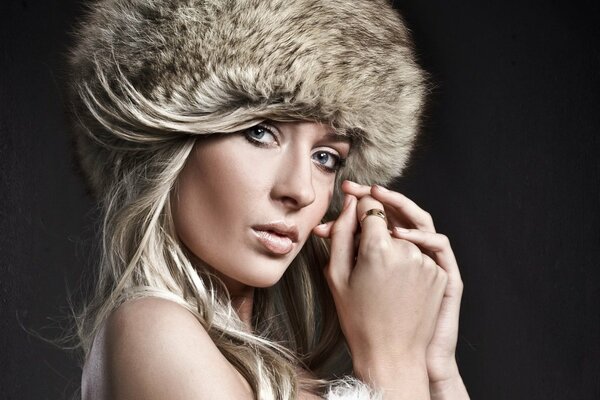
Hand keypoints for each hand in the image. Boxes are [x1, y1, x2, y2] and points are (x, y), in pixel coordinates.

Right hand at [313, 183, 447, 395]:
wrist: (392, 354)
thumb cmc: (359, 319)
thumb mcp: (337, 276)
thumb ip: (341, 233)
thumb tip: (352, 204)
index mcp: (380, 248)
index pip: (371, 206)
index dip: (359, 200)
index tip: (350, 197)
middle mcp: (409, 250)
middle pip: (389, 219)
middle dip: (372, 218)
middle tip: (356, 217)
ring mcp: (428, 262)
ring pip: (404, 237)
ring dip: (389, 239)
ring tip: (369, 258)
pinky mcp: (442, 274)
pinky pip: (419, 253)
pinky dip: (404, 255)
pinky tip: (388, 273)